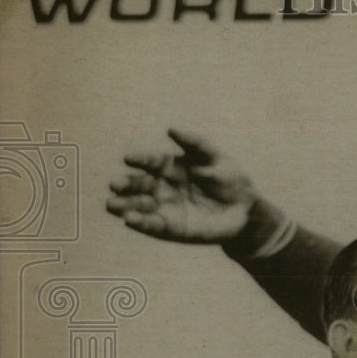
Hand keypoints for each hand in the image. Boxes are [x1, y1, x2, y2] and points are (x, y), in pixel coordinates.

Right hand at [106, 128, 258, 242]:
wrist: (246, 211)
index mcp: (169, 166)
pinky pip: (153, 225)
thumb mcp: (216, 157)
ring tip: (110, 205)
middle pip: (138, 184)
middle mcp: (161, 186)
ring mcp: (164, 207)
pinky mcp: (170, 228)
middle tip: (115, 184)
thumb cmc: (231, 179)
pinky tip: (128, 220)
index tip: (129, 158)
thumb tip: (171, 129)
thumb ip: (195, 142)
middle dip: (125, 184)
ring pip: (138, 205)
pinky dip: (140, 223)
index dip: (140, 160)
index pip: (151, 161)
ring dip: (123, 205)